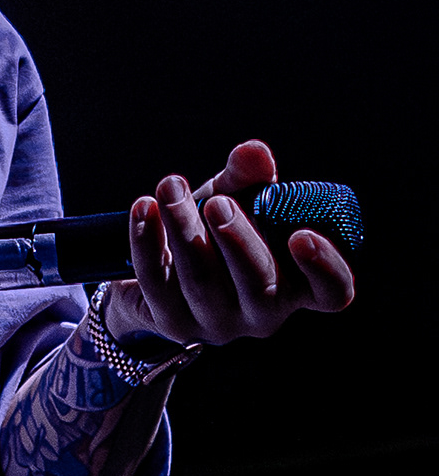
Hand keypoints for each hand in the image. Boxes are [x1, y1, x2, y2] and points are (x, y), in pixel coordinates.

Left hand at [111, 140, 354, 349]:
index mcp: (297, 284)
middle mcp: (263, 313)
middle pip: (260, 285)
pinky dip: (147, 240)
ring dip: (184, 228)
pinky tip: (144, 206)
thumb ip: (248, 178)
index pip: (332, 292)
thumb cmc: (216, 230)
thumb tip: (254, 152)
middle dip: (238, 240)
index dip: (326, 269)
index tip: (302, 235)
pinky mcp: (172, 322)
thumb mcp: (236, 201)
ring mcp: (217, 323)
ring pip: (202, 281)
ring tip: (171, 187)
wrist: (164, 265)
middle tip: (218, 203)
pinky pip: (155, 281)